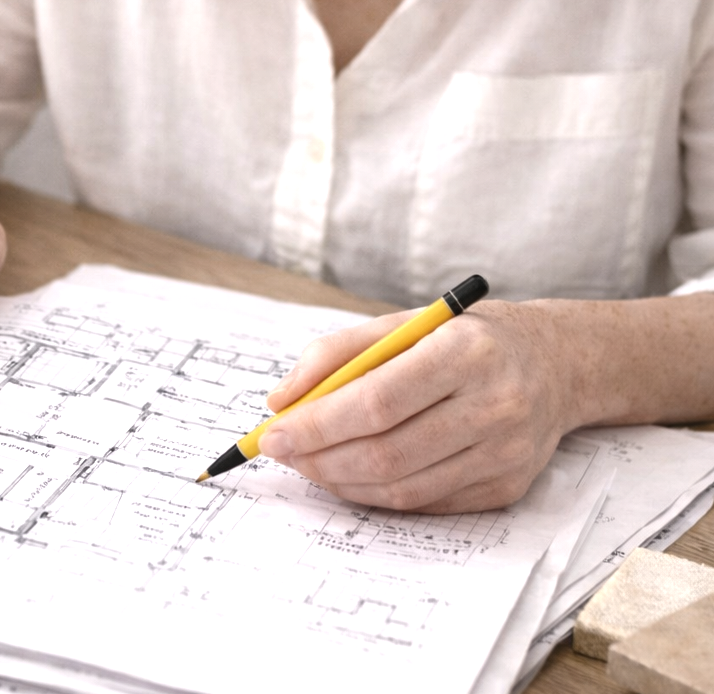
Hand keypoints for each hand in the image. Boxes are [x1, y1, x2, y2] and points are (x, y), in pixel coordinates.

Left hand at [257, 300, 574, 513]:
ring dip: (340, 480)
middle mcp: (494, 404)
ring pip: (402, 487)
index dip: (319, 423)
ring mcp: (505, 453)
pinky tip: (349, 474)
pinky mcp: (506, 487)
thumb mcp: (402, 323)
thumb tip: (281, 401)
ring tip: (308, 462)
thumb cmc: (463, 338)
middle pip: (387, 451)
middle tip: (281, 452)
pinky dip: (374, 493)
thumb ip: (337, 354)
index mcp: (465, 352)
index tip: (273, 433)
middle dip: (320, 457)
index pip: (378, 400)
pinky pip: (423, 503)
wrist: (553, 364)